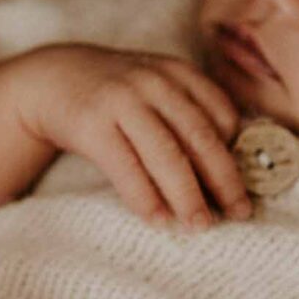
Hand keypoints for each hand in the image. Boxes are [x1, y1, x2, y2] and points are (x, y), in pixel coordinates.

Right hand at [18, 45, 247, 227]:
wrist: (52, 79)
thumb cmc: (117, 94)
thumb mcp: (157, 88)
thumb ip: (190, 114)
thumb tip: (231, 168)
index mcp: (178, 72)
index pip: (222, 115)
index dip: (238, 154)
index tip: (247, 187)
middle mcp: (154, 82)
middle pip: (199, 137)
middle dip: (223, 180)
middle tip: (239, 213)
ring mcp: (121, 101)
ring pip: (166, 155)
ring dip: (188, 196)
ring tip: (200, 225)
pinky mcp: (92, 124)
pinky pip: (126, 168)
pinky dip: (146, 198)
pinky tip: (159, 220)